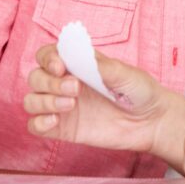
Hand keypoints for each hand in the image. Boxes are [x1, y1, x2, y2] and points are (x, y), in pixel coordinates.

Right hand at [23, 44, 184, 169]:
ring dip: (44, 101)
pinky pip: (35, 126)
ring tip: (71, 105)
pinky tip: (55, 121)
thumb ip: (102, 66)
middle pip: (35, 78)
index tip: (60, 67)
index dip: (47, 58)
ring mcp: (63, 107)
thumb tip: (81, 54)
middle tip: (76, 89)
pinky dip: (38, 123)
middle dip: (49, 82)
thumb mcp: (126, 74)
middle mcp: (65, 83)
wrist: (152, 121)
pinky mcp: (63, 129)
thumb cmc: (141, 91)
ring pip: (31, 100)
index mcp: (78, 64)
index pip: (47, 55)